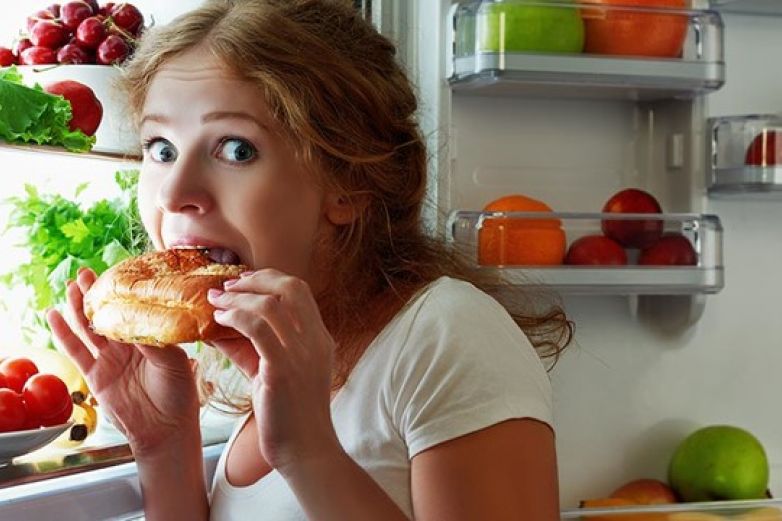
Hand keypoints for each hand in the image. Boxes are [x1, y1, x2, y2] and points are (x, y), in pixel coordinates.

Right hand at [46, 268, 200, 454]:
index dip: (121, 293)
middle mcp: (129, 345)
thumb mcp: (173, 361)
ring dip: (79, 308)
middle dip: (96, 293)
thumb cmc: (179, 395)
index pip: (133, 309)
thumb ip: (154, 341)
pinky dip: (63, 333)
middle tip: (85, 273)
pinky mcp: (96, 375)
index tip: (113, 273)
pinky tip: (54, 315)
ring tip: (71, 286)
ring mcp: (111, 359)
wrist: (166, 429)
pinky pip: (76, 351)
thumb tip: (138, 319)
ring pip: (90, 328)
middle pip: (108, 314)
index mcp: (151, 337)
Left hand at [208, 269, 341, 474]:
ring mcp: (301, 354)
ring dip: (237, 298)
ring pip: (270, 304)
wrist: (305, 449)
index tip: (244, 281)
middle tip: (227, 286)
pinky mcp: (282, 370)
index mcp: (319, 338)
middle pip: (290, 287)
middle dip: (255, 280)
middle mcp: (315, 340)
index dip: (269, 278)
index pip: (299, 289)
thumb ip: (252, 347)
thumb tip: (219, 327)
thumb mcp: (275, 371)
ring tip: (216, 302)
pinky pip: (257, 329)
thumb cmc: (289, 414)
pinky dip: (235, 317)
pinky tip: (219, 321)